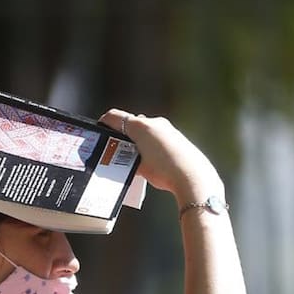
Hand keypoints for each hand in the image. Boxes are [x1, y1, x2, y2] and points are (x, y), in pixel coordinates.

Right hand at [98, 109, 222, 203]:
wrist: (192, 176)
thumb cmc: (165, 171)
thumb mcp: (138, 167)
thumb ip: (129, 158)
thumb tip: (128, 158)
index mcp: (140, 126)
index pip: (115, 117)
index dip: (105, 123)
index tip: (102, 128)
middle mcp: (154, 122)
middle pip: (132, 123)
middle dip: (125, 134)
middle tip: (119, 149)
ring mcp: (167, 128)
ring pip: (147, 130)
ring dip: (140, 140)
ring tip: (138, 158)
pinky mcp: (177, 136)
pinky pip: (159, 136)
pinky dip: (153, 144)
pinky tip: (154, 161)